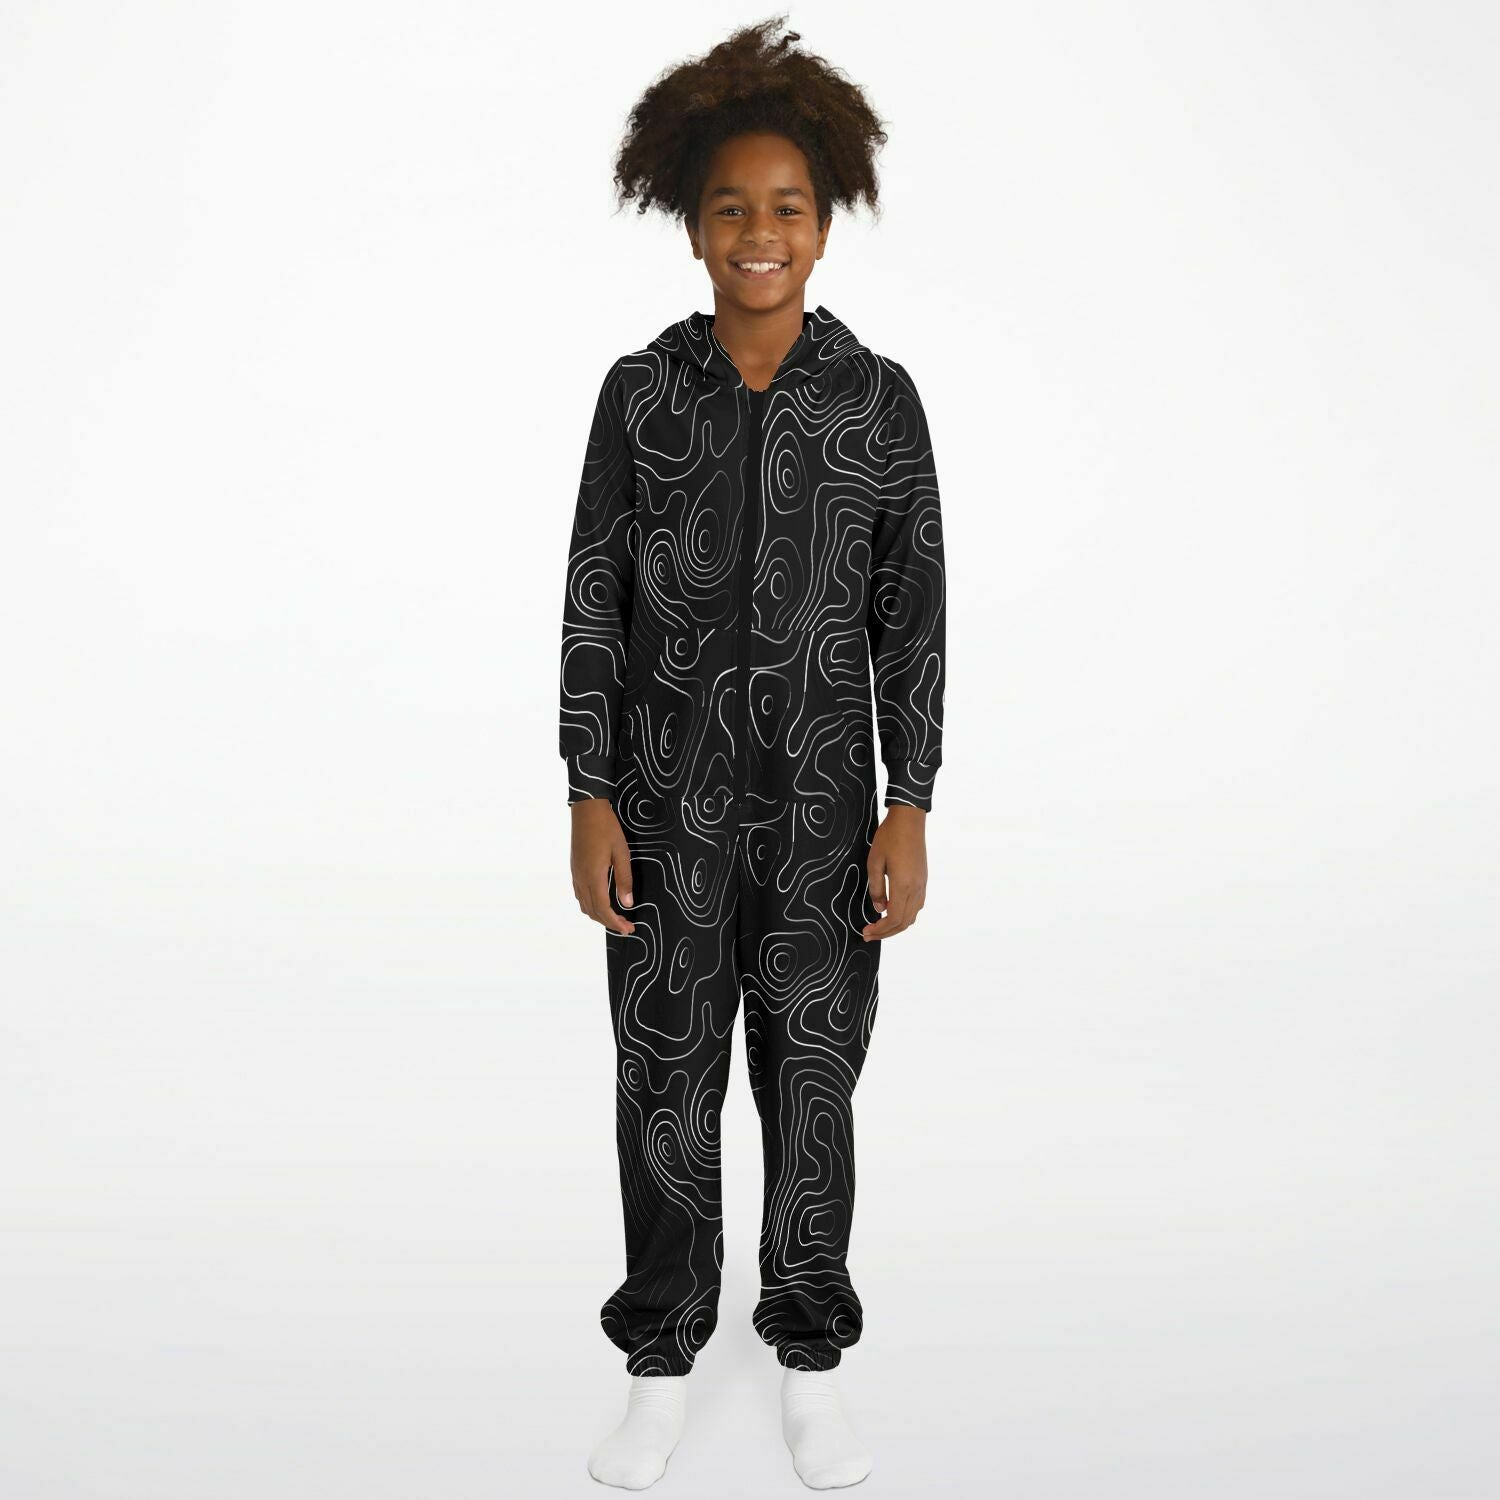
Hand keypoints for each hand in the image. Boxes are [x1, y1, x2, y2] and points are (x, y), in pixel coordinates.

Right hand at [570, 798, 635, 934]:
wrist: (587, 810)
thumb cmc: (607, 829)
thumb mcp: (622, 853)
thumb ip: (624, 879)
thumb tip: (628, 903)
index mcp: (593, 876)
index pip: (603, 909)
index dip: (615, 923)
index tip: (628, 930)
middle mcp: (581, 879)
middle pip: (592, 911)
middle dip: (609, 922)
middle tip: (626, 926)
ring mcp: (576, 874)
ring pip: (584, 905)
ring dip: (599, 915)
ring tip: (615, 917)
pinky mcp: (575, 868)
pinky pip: (580, 894)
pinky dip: (591, 904)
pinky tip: (602, 901)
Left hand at [862, 804, 927, 940]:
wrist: (909, 821)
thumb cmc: (889, 838)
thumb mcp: (874, 862)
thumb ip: (876, 888)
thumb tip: (879, 908)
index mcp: (903, 885)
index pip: (894, 919)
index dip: (880, 930)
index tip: (866, 932)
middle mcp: (916, 888)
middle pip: (904, 922)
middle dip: (886, 932)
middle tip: (869, 933)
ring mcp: (922, 884)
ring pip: (912, 916)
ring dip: (896, 925)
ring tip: (879, 925)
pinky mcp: (923, 880)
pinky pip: (916, 905)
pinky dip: (904, 914)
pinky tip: (891, 909)